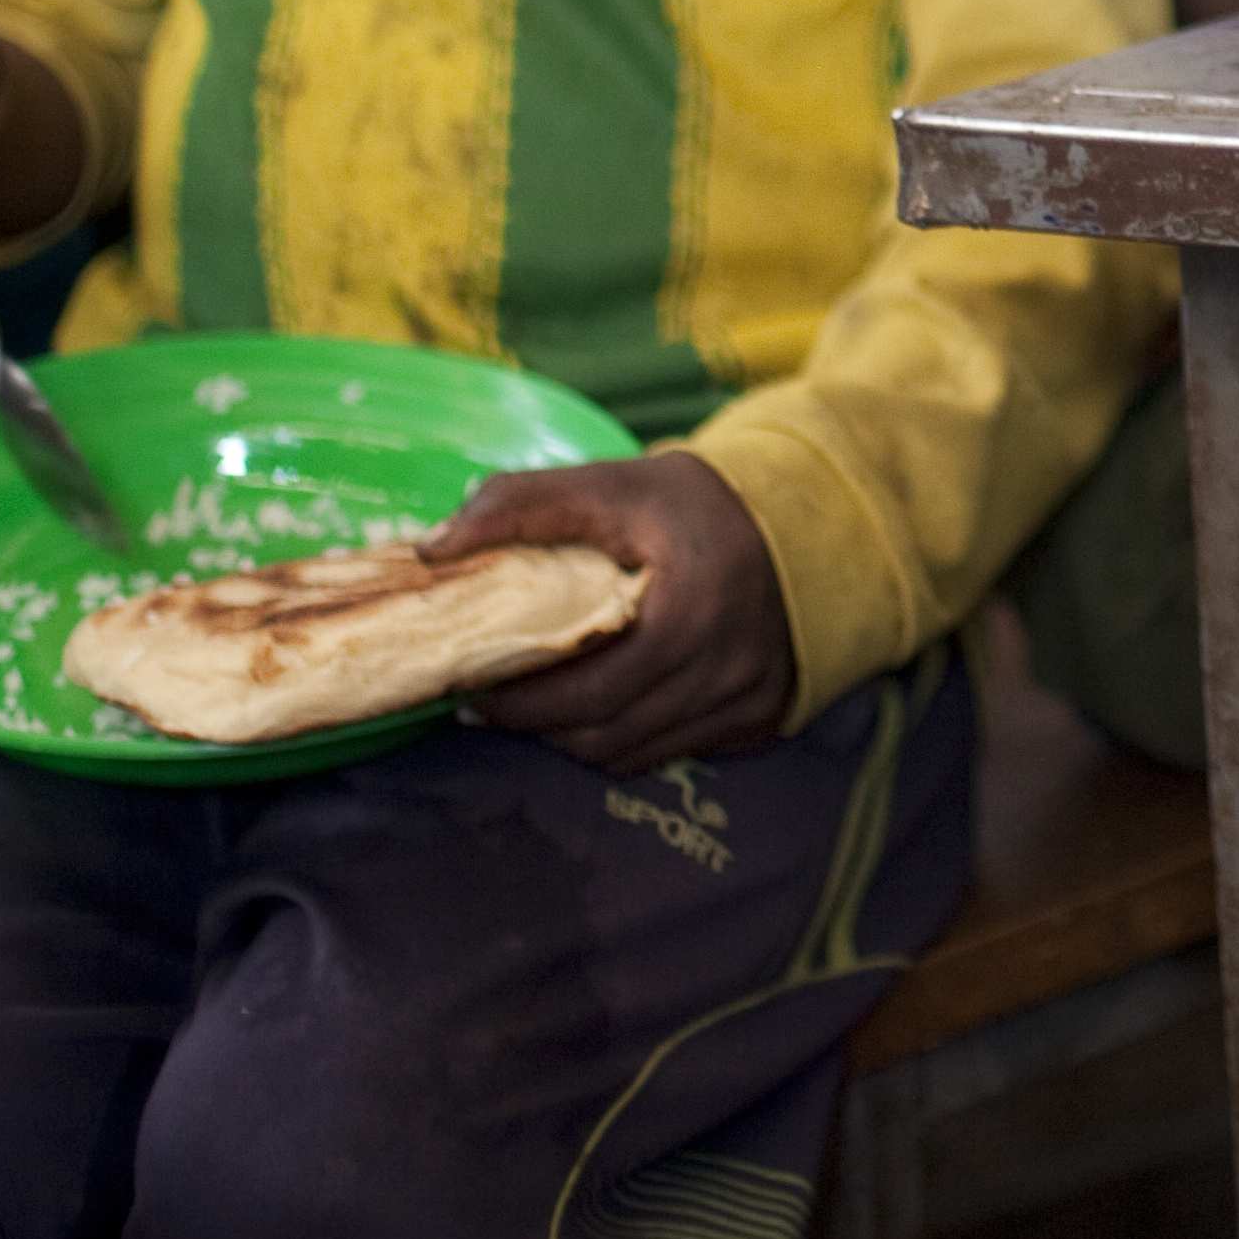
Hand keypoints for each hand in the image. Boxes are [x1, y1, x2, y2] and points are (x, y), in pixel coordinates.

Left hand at [439, 451, 802, 772]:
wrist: (806, 524)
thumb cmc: (697, 505)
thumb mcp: (614, 484)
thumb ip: (522, 504)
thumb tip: (432, 549)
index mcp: (691, 611)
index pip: (584, 689)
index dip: (517, 699)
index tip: (467, 681)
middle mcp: (725, 670)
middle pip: (601, 732)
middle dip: (533, 723)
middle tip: (485, 700)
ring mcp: (746, 702)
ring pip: (628, 754)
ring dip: (571, 737)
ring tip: (532, 706)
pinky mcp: (756, 721)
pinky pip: (665, 753)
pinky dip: (619, 738)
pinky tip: (593, 709)